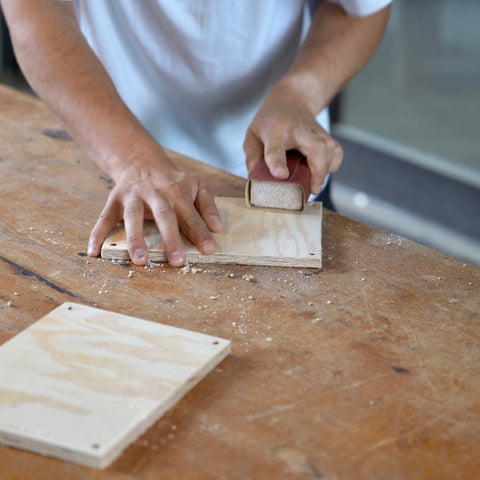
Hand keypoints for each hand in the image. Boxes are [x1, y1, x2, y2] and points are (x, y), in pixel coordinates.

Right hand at [87, 150, 223, 266]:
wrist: (141, 161)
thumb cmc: (173, 180)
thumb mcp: (196, 185)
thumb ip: (208, 206)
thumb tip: (219, 228)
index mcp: (178, 192)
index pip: (191, 215)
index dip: (200, 232)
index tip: (210, 250)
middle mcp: (156, 194)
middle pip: (164, 216)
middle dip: (171, 238)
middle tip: (177, 260)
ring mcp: (133, 196)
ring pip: (133, 216)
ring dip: (135, 238)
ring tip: (139, 260)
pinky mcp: (114, 200)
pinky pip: (104, 217)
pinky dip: (97, 234)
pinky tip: (94, 251)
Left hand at [243, 82, 342, 194]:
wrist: (292, 100)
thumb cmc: (270, 122)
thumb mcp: (252, 136)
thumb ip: (252, 160)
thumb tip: (258, 183)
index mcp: (275, 131)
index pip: (276, 148)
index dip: (278, 163)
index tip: (281, 175)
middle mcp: (298, 130)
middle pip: (316, 148)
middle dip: (318, 170)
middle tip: (313, 188)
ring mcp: (316, 132)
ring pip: (330, 151)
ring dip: (324, 171)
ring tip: (312, 180)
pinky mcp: (328, 137)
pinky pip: (336, 155)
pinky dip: (332, 166)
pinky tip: (320, 169)